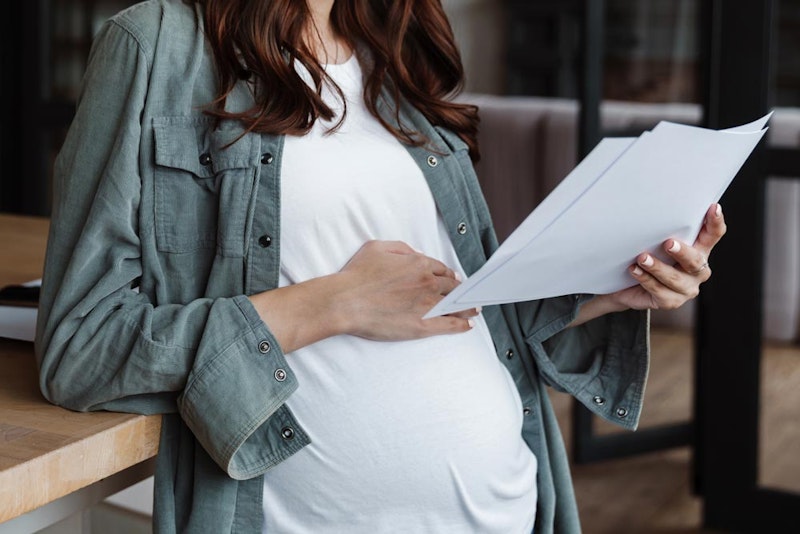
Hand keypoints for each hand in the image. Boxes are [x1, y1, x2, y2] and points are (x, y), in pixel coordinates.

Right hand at [337, 240, 477, 339]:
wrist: (346, 302)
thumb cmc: (357, 275)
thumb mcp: (377, 247)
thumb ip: (401, 248)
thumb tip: (416, 254)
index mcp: (418, 264)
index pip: (442, 268)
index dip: (449, 274)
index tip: (453, 279)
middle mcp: (427, 283)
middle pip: (452, 286)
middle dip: (461, 290)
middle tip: (468, 294)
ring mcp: (427, 305)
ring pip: (455, 305)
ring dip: (468, 307)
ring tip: (474, 309)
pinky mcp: (422, 325)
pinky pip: (449, 325)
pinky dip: (461, 325)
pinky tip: (467, 326)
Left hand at [611, 203, 725, 310]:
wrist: (626, 286)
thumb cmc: (646, 257)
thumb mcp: (654, 241)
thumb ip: (662, 229)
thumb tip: (652, 208)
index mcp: (699, 250)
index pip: (713, 235)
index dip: (715, 222)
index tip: (713, 208)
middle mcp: (697, 270)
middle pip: (695, 260)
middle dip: (682, 252)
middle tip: (668, 243)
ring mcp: (686, 288)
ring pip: (675, 278)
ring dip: (658, 267)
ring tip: (642, 258)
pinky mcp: (670, 302)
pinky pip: (659, 291)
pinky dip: (646, 280)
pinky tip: (635, 271)